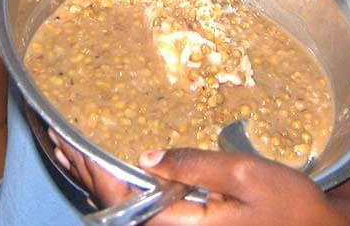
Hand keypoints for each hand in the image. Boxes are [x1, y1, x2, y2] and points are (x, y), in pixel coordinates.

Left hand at [53, 132, 349, 225]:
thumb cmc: (291, 206)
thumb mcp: (247, 175)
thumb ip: (195, 166)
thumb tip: (145, 155)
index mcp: (180, 224)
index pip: (119, 195)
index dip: (89, 165)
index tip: (67, 136)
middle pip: (113, 204)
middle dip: (83, 169)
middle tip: (58, 134)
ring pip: (123, 208)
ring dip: (95, 179)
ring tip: (69, 149)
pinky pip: (142, 209)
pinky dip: (118, 187)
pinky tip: (107, 169)